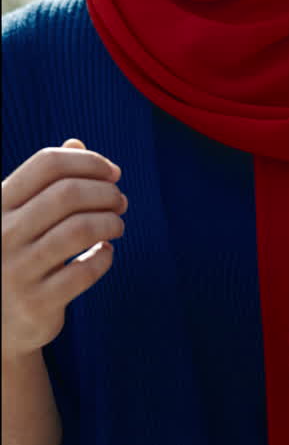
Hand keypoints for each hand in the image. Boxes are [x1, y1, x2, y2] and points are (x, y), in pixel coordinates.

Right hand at [2, 139, 126, 361]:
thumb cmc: (14, 255)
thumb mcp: (17, 215)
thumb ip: (43, 180)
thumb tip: (76, 142)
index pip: (47, 164)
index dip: (88, 161)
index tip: (112, 172)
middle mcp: (2, 234)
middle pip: (68, 193)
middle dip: (106, 192)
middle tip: (121, 201)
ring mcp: (17, 270)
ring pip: (80, 229)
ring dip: (110, 222)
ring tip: (116, 226)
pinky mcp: (37, 303)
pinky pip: (85, 271)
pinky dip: (105, 258)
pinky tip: (105, 254)